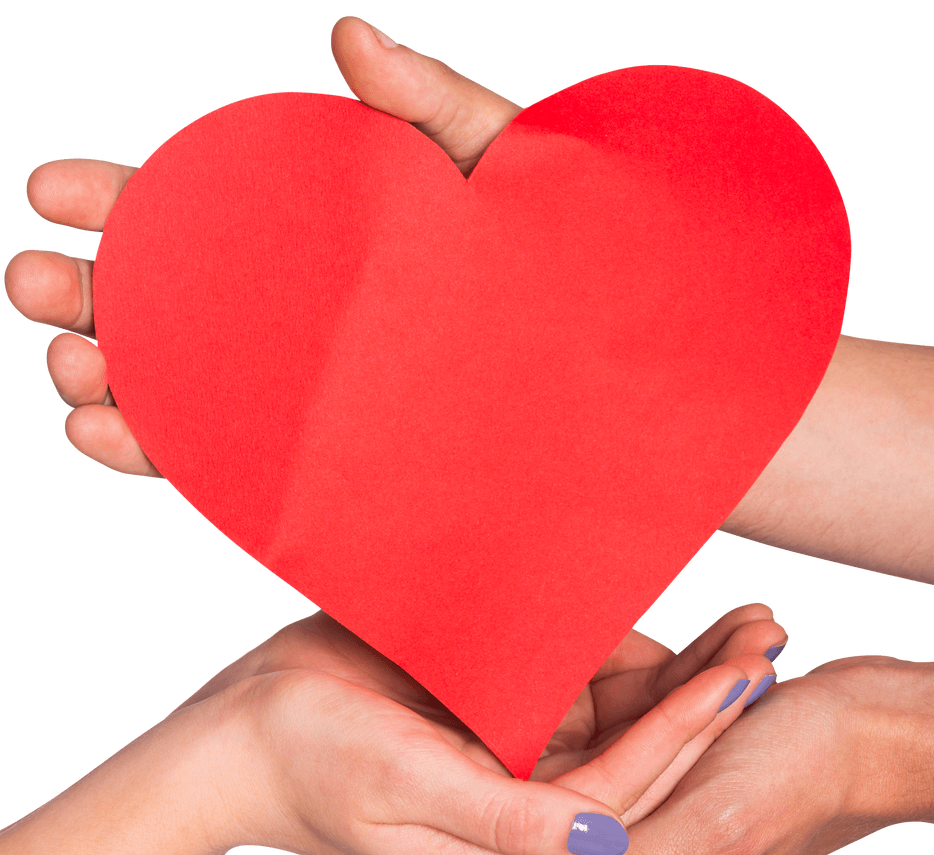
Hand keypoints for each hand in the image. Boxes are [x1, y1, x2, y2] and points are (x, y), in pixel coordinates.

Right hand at [3, 16, 520, 475]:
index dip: (121, 200)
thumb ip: (425, 100)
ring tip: (72, 372)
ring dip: (104, 377)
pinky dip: (154, 451)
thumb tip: (346, 36)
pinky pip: (222, 460)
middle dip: (86, 292)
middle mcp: (298, 315)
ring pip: (178, 385)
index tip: (55, 191)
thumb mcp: (502, 162)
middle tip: (36, 287)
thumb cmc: (560, 257)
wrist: (607, 363)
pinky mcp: (318, 464)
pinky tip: (107, 435)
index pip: (201, 212)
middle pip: (169, 301)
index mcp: (319, 236)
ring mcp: (301, 392)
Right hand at [206, 602, 782, 854]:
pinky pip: (582, 708)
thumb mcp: (400, 786)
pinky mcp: (499, 751)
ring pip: (619, 736)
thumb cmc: (302, 761)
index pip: (622, 798)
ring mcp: (514, 789)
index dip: (683, 736)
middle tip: (769, 642)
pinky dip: (633, 667)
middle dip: (705, 707)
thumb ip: (506, 821)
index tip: (741, 674)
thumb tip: (612, 837)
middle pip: (638, 769)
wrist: (234, 743)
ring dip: (682, 684)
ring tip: (748, 627)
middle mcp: (524, 835)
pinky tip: (679, 627)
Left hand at [316, 653, 933, 854]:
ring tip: (387, 759)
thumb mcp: (705, 830)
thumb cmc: (796, 781)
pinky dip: (516, 757)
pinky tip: (477, 716)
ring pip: (514, 823)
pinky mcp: (640, 790)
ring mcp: (624, 834)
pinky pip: (554, 780)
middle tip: (331, 819)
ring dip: (460, 795)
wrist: (868, 737)